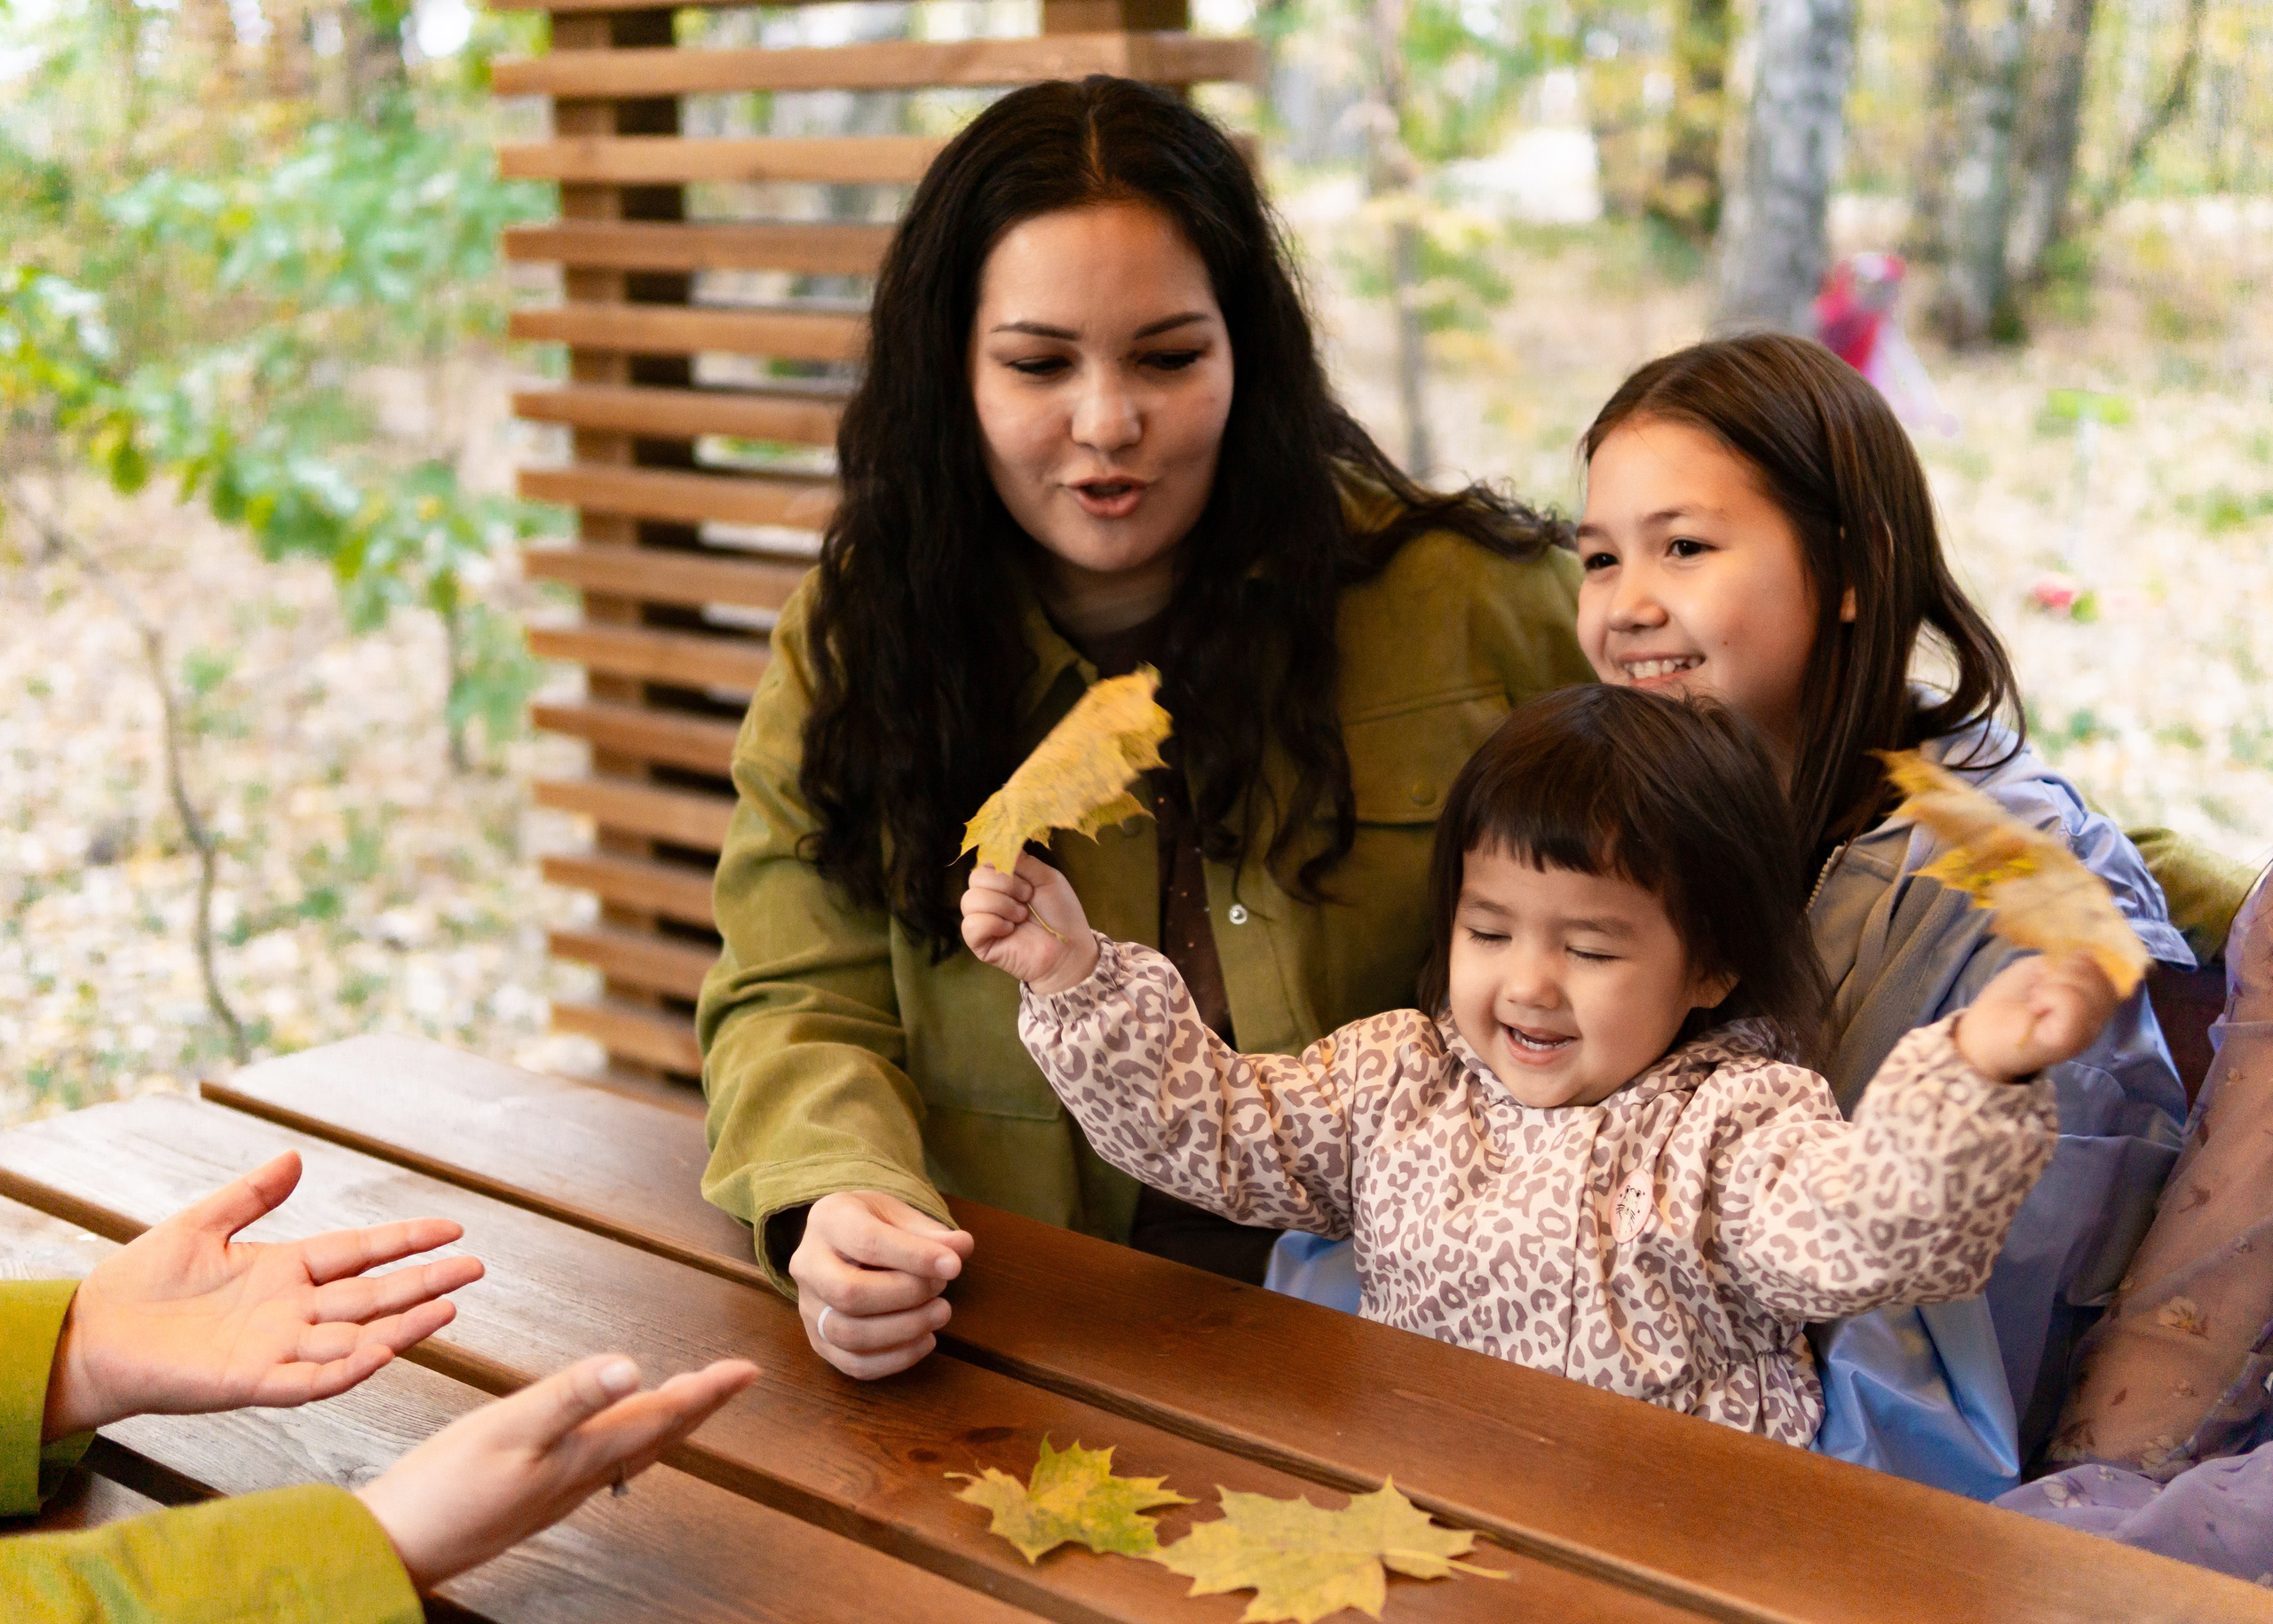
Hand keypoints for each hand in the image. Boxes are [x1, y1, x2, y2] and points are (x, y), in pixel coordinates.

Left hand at [43, 1151, 482, 1440]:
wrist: (92, 1335)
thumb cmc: (140, 1282)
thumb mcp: (201, 1224)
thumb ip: (251, 1195)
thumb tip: (294, 1157)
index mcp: (285, 1271)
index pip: (360, 1252)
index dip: (405, 1241)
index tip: (451, 1228)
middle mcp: (292, 1312)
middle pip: (373, 1295)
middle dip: (425, 1282)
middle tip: (475, 1268)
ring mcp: (277, 1348)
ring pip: (355, 1338)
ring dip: (402, 1327)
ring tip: (449, 1309)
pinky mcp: (252, 1381)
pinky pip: (311, 1381)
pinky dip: (348, 1370)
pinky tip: (384, 1352)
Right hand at [355, 1352, 758, 1590]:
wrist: (395, 1550)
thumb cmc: (443, 1492)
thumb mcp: (508, 1430)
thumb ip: (571, 1396)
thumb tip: (633, 1366)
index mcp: (583, 1456)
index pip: (662, 1416)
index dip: (707, 1390)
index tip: (748, 1370)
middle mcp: (580, 1478)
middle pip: (657, 1436)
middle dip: (698, 1404)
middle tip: (732, 1379)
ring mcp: (557, 1491)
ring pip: (631, 1451)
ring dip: (665, 1421)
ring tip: (686, 1396)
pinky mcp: (533, 1497)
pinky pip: (600, 1463)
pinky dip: (624, 1438)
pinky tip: (610, 1434)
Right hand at [789, 1191, 973, 1379]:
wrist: (843, 1240)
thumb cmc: (876, 1224)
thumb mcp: (902, 1215)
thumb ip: (931, 1233)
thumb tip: (961, 1247)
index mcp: (827, 1218)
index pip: (866, 1241)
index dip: (914, 1257)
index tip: (953, 1267)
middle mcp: (807, 1264)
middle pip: (848, 1294)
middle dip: (906, 1296)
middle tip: (942, 1288)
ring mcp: (807, 1306)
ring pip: (847, 1334)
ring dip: (903, 1330)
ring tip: (940, 1313)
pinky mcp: (818, 1340)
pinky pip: (853, 1363)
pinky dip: (895, 1359)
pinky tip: (925, 1340)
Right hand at [960, 855, 1098, 994]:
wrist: (1069, 948)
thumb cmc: (1061, 913)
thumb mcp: (1047, 877)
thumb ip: (1023, 860)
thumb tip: (1002, 841)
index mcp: (1003, 880)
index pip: (985, 861)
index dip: (1001, 864)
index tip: (1025, 876)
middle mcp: (989, 897)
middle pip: (975, 878)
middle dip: (1005, 886)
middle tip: (1027, 898)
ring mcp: (982, 919)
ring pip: (969, 900)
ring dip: (1001, 905)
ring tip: (1021, 917)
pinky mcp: (979, 942)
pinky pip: (970, 925)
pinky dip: (993, 924)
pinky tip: (1010, 930)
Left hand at [1955, 953, 2120, 1082]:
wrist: (1980, 1036)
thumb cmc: (2008, 1001)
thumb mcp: (2037, 970)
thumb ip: (2064, 963)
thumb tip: (2085, 956)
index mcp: (2090, 1003)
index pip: (2102, 969)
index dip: (2074, 961)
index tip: (2046, 976)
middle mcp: (2095, 1019)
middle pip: (2098, 976)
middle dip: (2063, 971)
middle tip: (2038, 990)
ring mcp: (2086, 1031)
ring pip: (2089, 988)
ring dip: (2054, 983)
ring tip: (2036, 1000)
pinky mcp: (2069, 1038)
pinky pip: (2075, 1003)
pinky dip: (2051, 995)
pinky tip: (2036, 1006)